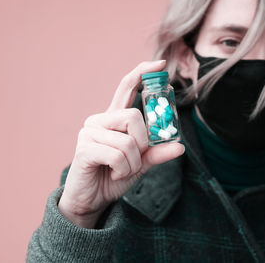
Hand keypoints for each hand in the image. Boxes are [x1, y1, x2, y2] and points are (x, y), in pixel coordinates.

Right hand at [58, 60, 184, 227]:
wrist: (91, 200)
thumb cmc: (113, 177)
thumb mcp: (140, 164)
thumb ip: (156, 153)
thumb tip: (180, 146)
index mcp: (113, 119)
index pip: (126, 88)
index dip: (142, 73)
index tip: (160, 64)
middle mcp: (99, 120)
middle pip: (134, 116)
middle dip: (142, 142)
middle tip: (135, 158)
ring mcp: (89, 132)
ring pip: (128, 141)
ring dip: (133, 162)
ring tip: (121, 169)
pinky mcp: (84, 148)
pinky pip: (117, 155)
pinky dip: (123, 169)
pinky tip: (112, 173)